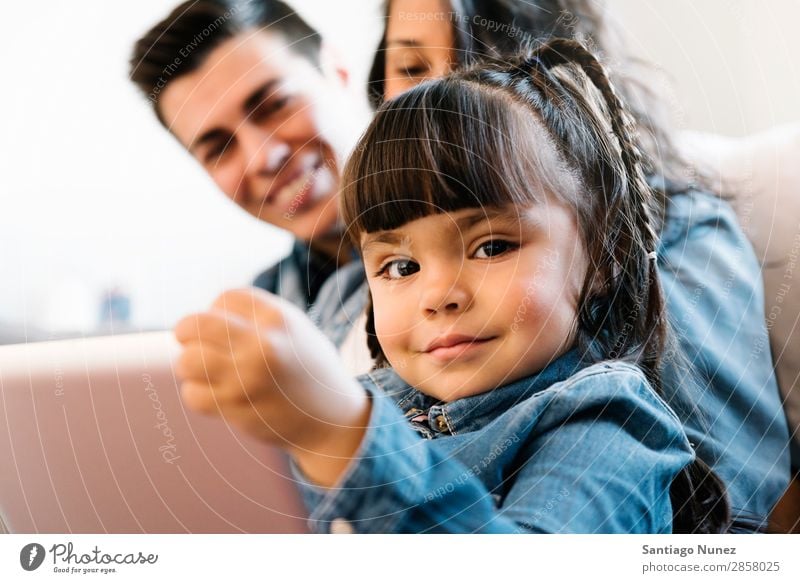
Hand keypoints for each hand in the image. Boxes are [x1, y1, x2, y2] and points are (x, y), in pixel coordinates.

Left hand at [174, 288, 370, 485]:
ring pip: (187, 360)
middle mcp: (261, 344)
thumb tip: (206, 313)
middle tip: (193, 342)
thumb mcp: (296, 329)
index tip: (227, 327)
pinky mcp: (237, 407)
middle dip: (187, 332)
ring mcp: (247, 377)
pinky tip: (216, 393)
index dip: (218, 310)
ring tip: (204, 370)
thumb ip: (257, 316)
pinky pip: (193, 394)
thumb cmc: (309, 370)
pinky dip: (198, 394)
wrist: (332, 420)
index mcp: (278, 318)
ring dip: (190, 365)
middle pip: (195, 324)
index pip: (225, 298)